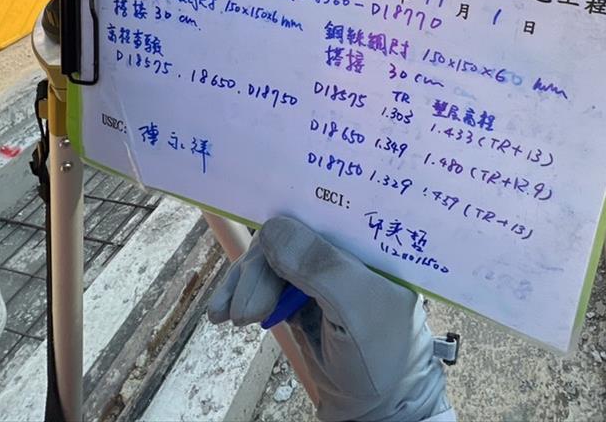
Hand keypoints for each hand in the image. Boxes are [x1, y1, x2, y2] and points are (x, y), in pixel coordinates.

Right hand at [208, 216, 450, 421]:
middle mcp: (350, 250)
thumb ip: (321, 265)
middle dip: (261, 267)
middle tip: (245, 310)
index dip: (295, 204)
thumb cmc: (383, 359)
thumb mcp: (358, 309)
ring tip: (229, 317)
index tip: (257, 207)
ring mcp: (324, 274)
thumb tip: (274, 228)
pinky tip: (223, 313)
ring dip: (244, 284)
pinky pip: (266, 283)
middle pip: (292, 235)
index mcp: (375, 241)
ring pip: (273, 259)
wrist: (375, 414)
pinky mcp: (302, 297)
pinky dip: (242, 295)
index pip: (331, 204)